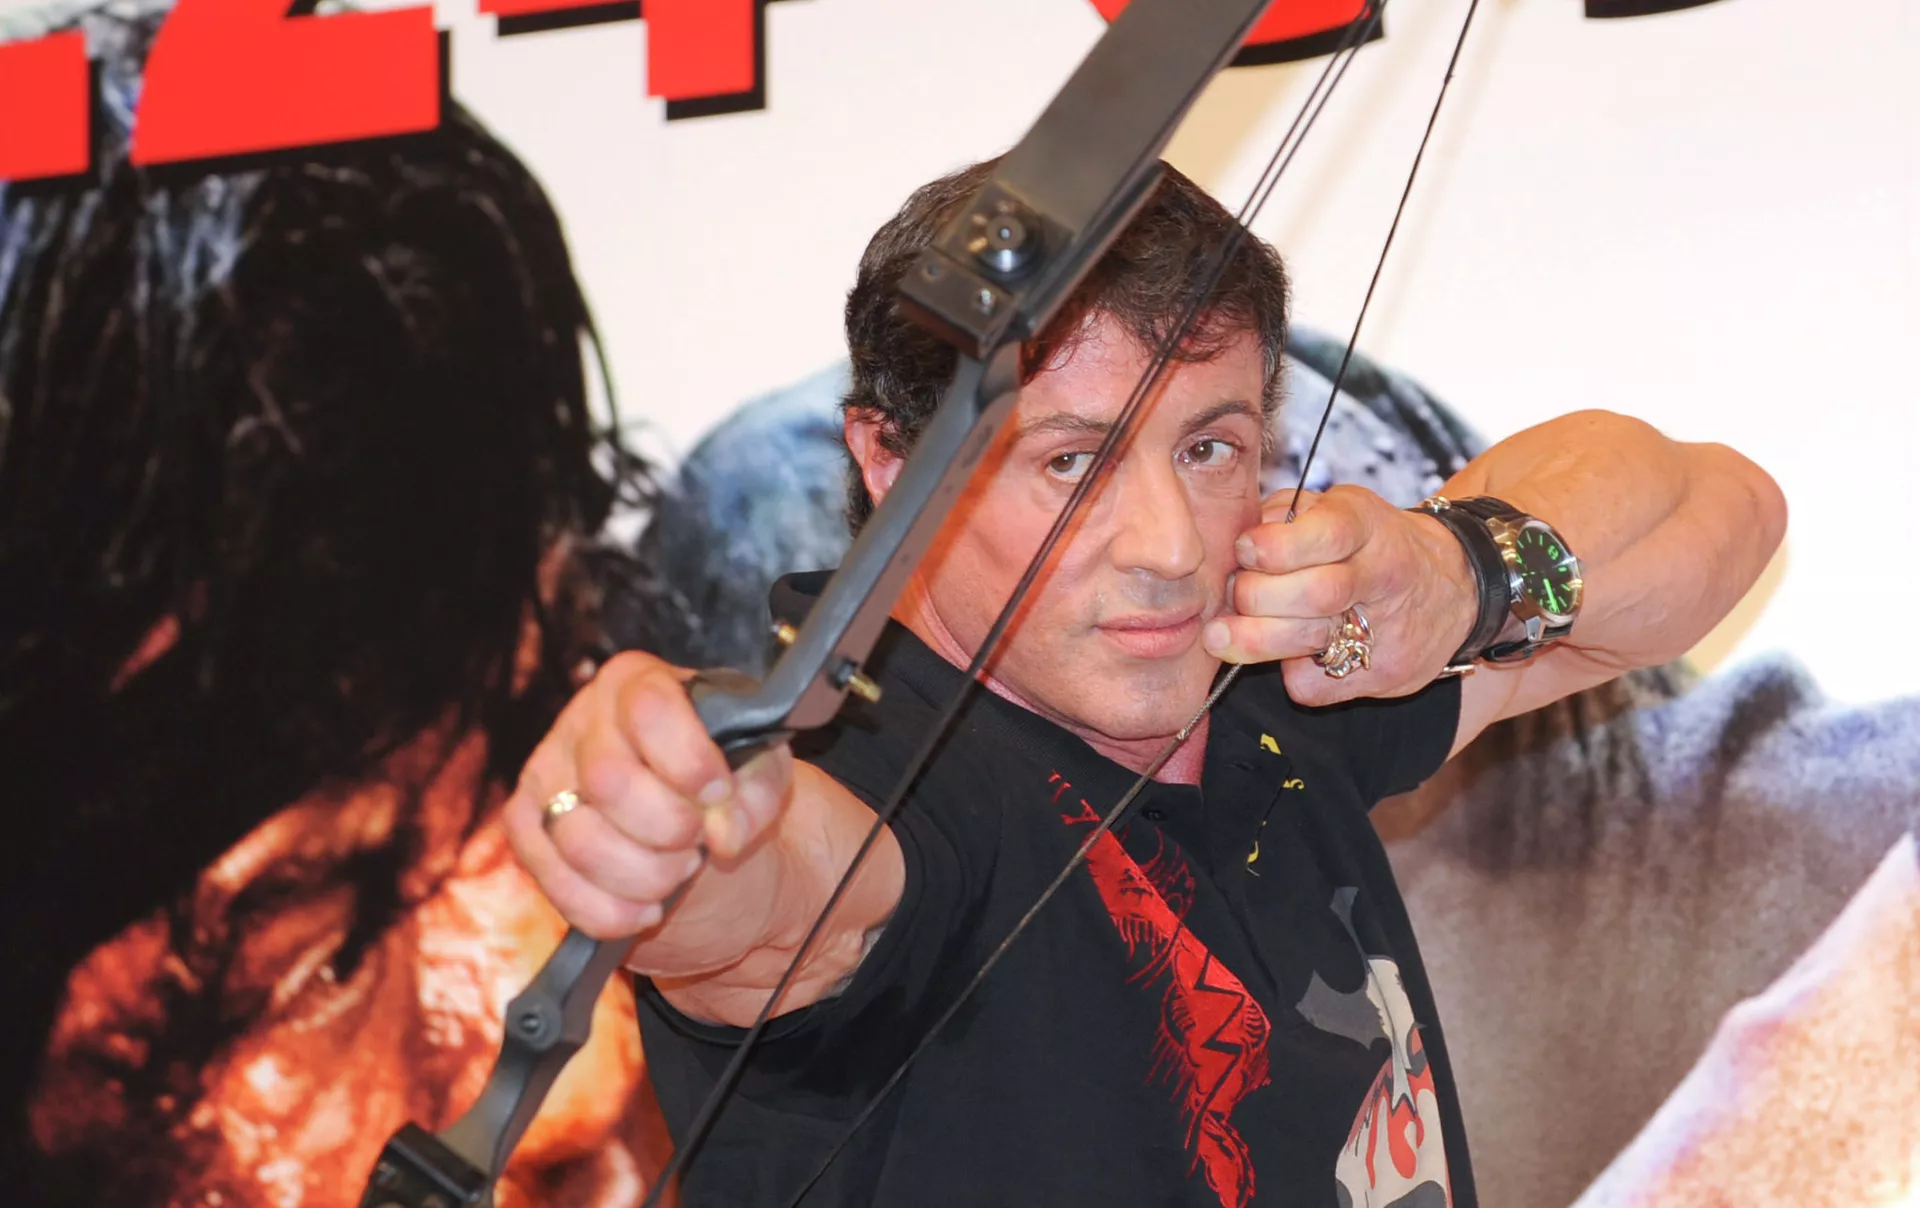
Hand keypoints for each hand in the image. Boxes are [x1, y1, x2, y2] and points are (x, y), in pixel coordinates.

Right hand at [501, 650, 794, 939]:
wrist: (688, 816)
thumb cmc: (722, 776)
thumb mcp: (759, 770)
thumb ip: (756, 793)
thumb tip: (723, 835)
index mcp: (638, 681)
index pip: (649, 708)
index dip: (688, 759)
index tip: (718, 791)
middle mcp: (581, 719)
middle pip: (609, 781)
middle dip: (669, 828)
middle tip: (697, 839)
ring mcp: (544, 771)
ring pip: (579, 842)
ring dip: (644, 876)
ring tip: (677, 871)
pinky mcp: (525, 825)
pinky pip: (555, 884)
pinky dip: (610, 911)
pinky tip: (646, 908)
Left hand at [1202, 486, 1477, 705]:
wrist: (1451, 586)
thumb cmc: (1368, 543)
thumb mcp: (1335, 508)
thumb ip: (1284, 515)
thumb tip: (1235, 545)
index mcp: (1369, 524)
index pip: (1326, 534)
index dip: (1274, 547)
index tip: (1244, 550)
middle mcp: (1385, 574)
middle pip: (1313, 592)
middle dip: (1254, 597)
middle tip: (1235, 595)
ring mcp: (1389, 629)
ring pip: (1309, 641)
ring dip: (1254, 640)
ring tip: (1226, 634)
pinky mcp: (1383, 675)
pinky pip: (1312, 685)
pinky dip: (1287, 672)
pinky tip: (1290, 653)